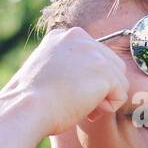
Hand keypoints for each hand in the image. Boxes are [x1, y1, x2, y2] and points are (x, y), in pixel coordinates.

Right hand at [0, 27, 129, 136]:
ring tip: (83, 108)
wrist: (25, 108)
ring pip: (119, 79)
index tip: (68, 93)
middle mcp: (79, 37)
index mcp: (62, 36)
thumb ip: (68, 68)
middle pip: (110, 64)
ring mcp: (94, 53)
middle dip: (100, 87)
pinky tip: (89, 111)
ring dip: (105, 98)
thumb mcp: (46, 72)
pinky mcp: (104, 72)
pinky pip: (121, 94)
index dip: (86, 79)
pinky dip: (109, 108)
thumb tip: (88, 81)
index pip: (92, 55)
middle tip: (78, 104)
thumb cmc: (30, 101)